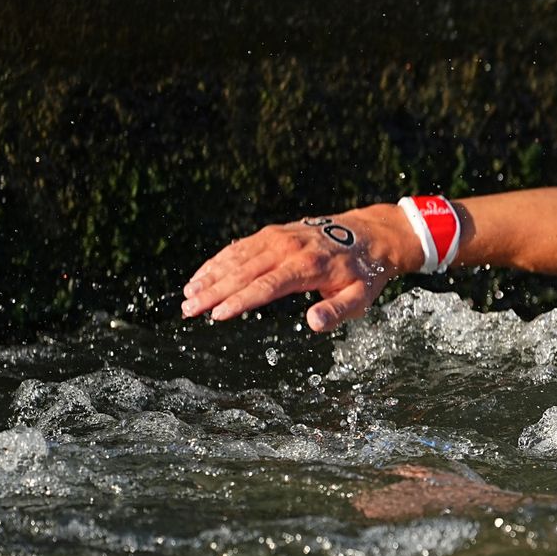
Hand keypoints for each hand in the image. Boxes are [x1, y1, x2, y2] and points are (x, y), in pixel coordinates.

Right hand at [182, 205, 416, 331]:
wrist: (369, 234)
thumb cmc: (363, 272)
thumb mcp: (361, 297)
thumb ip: (336, 311)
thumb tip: (313, 322)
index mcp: (309, 266)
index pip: (267, 286)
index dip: (240, 301)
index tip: (217, 315)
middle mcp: (289, 248)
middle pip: (244, 272)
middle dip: (214, 292)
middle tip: (188, 310)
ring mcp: (279, 237)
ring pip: (237, 257)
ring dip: (210, 275)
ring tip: (187, 294)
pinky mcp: (273, 233)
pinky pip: (241, 247)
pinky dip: (219, 260)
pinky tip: (201, 275)